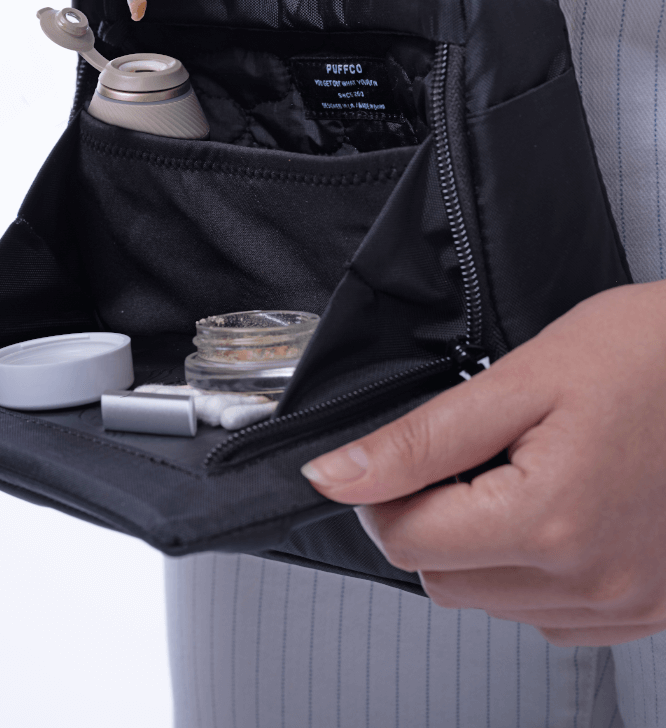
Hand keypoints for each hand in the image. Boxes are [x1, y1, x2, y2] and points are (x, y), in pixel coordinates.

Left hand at [301, 280, 665, 645]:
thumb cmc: (644, 355)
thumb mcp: (518, 381)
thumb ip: (419, 441)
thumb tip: (337, 476)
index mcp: (549, 523)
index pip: (406, 543)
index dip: (382, 495)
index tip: (398, 457)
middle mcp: (590, 581)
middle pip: (443, 581)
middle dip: (430, 520)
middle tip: (469, 454)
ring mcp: (625, 604)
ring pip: (492, 603)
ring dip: (481, 548)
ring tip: (523, 473)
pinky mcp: (647, 610)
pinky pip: (550, 616)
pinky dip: (531, 571)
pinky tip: (556, 510)